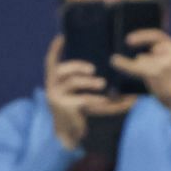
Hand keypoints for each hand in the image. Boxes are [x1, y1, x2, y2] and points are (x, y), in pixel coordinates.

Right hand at [43, 36, 113, 150]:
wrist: (69, 134)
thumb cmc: (78, 111)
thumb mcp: (82, 95)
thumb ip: (92, 86)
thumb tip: (119, 76)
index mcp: (54, 81)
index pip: (51, 62)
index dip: (55, 49)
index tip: (62, 36)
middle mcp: (52, 87)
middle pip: (61, 69)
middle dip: (78, 66)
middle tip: (93, 69)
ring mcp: (56, 97)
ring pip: (73, 82)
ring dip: (89, 82)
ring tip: (102, 84)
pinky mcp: (65, 107)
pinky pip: (82, 99)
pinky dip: (95, 99)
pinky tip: (104, 100)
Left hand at [110, 28, 170, 115]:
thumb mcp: (169, 64)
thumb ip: (157, 56)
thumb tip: (137, 56)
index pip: (157, 36)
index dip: (142, 35)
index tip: (128, 39)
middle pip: (148, 48)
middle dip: (137, 44)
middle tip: (125, 42)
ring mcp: (164, 62)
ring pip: (142, 58)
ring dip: (137, 66)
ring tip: (137, 71)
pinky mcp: (155, 72)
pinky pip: (136, 66)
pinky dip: (124, 64)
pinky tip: (115, 61)